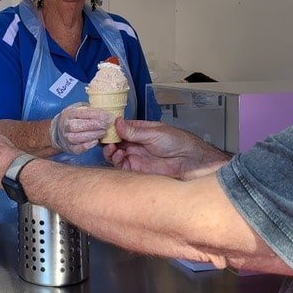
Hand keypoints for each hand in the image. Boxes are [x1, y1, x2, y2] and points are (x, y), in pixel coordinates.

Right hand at [50, 103, 111, 153]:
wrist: (60, 131)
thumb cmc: (75, 119)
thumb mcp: (80, 109)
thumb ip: (90, 110)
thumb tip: (107, 111)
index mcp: (70, 113)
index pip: (82, 113)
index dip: (96, 114)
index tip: (108, 116)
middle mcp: (66, 125)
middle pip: (77, 125)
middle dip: (94, 125)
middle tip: (106, 125)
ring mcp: (67, 137)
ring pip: (77, 137)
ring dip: (92, 135)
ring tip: (103, 132)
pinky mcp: (70, 148)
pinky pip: (78, 148)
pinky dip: (87, 146)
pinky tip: (96, 142)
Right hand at [102, 118, 228, 179]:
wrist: (190, 162)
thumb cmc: (177, 142)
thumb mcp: (154, 133)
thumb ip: (134, 131)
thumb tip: (116, 122)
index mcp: (140, 131)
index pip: (120, 128)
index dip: (111, 128)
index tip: (103, 128)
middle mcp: (135, 144)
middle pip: (115, 142)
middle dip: (108, 140)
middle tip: (106, 140)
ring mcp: (135, 157)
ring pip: (115, 154)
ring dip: (110, 151)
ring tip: (113, 148)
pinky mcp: (136, 170)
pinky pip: (121, 167)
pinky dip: (116, 161)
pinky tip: (119, 156)